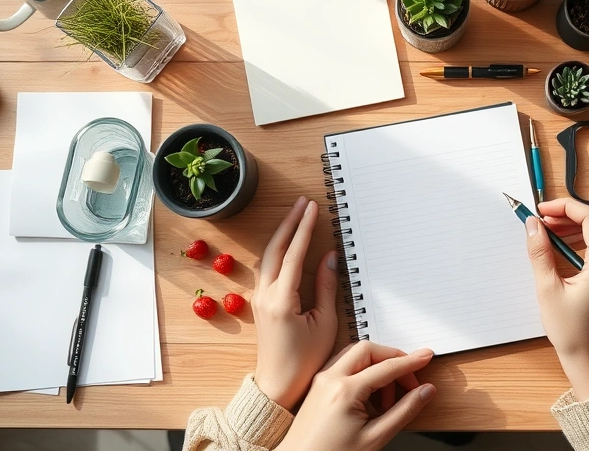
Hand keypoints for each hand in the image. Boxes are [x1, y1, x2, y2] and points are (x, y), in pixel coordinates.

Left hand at [253, 196, 338, 409]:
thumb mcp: (324, 323)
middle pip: (275, 248)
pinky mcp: (260, 303)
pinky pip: (267, 268)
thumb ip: (325, 287)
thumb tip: (329, 257)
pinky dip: (277, 250)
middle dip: (289, 223)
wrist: (277, 385)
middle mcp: (265, 295)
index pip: (293, 254)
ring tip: (296, 216)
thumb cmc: (305, 360)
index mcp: (282, 299)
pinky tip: (286, 244)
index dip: (304, 228)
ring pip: (268, 257)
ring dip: (282, 234)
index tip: (312, 208)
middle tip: (302, 203)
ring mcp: (259, 298)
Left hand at [277, 341, 436, 450]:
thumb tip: (425, 392)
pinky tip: (370, 395)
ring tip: (388, 398)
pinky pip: (344, 364)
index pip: (387, 367)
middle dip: (393, 360)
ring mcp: (322, 379)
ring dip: (377, 366)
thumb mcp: (375, 438)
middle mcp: (331, 378)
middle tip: (408, 381)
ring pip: (355, 354)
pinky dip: (362, 371)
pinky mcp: (318, 384)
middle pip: (369, 350)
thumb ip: (404, 411)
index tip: (426, 357)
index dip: (411, 362)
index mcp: (346, 391)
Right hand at [524, 198, 588, 400]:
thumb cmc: (570, 331)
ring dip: (579, 226)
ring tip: (551, 233)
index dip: (565, 207)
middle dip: (572, 214)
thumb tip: (533, 225)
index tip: (543, 211)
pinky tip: (566, 248)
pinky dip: (587, 240)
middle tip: (546, 221)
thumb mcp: (548, 289)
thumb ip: (540, 252)